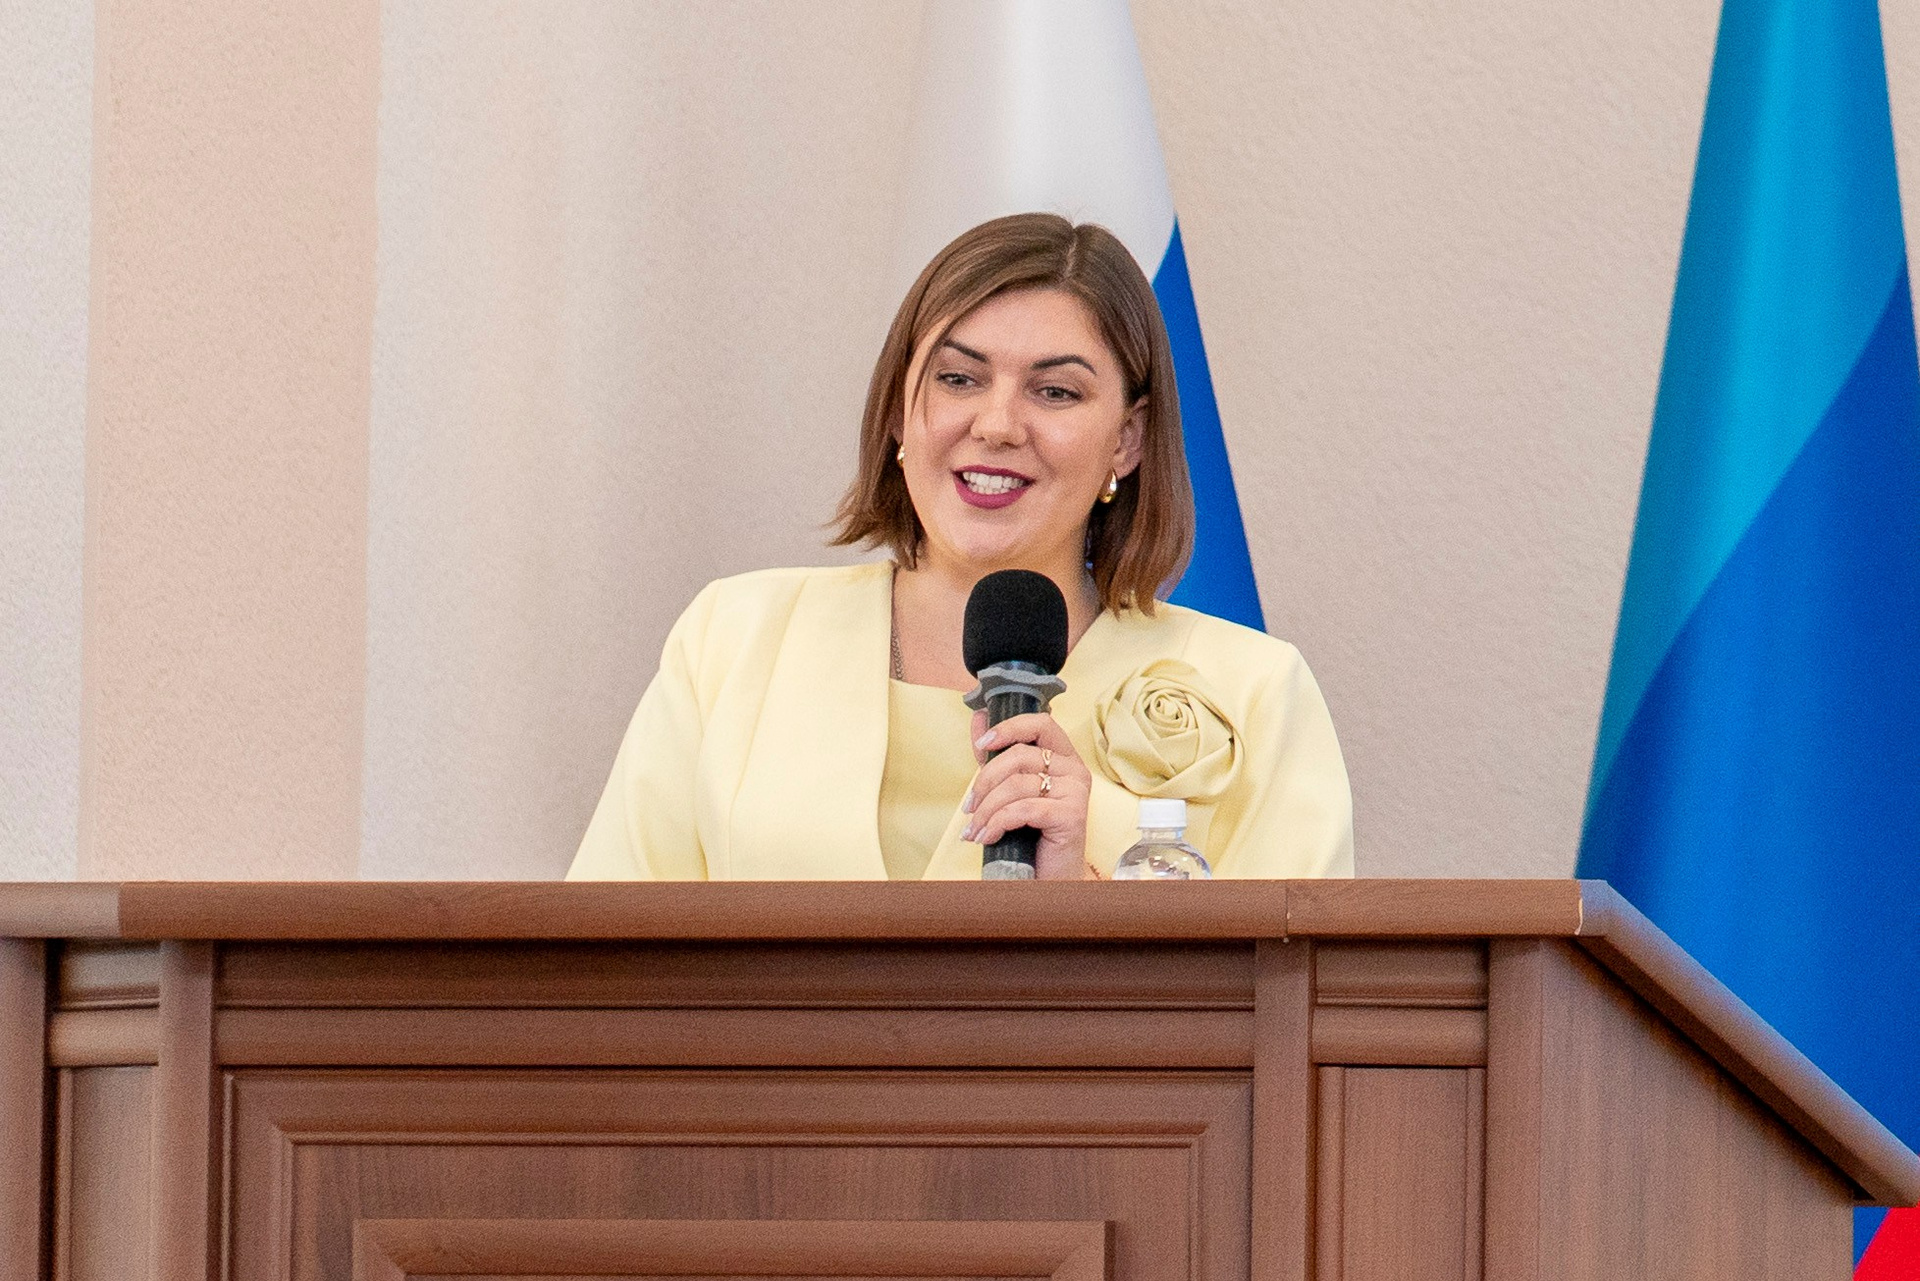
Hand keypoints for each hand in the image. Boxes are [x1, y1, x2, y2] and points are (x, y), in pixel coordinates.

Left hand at [962, 709, 1092, 879]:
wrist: (1051, 879)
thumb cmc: (1032, 834)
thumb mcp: (1010, 789)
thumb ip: (996, 754)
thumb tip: (978, 717)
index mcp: (1064, 757)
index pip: (1041, 723)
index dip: (1008, 728)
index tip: (982, 744)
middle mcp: (1075, 770)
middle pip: (1019, 756)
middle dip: (984, 782)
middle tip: (969, 808)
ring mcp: (1076, 792)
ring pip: (1016, 785)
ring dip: (986, 810)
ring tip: (975, 830)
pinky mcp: (1072, 815)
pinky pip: (1023, 809)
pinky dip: (997, 823)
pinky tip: (987, 837)